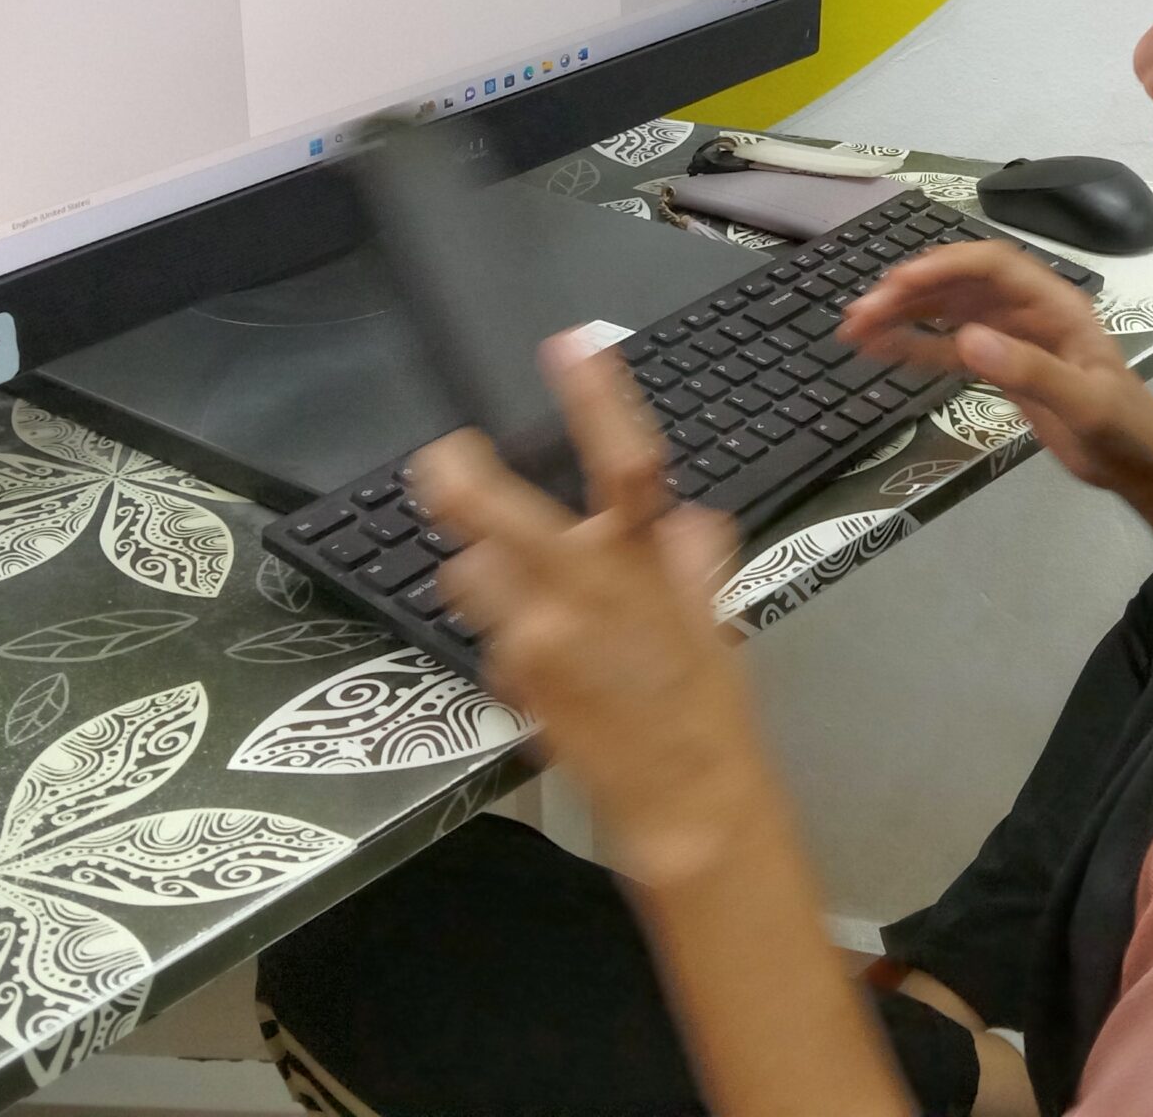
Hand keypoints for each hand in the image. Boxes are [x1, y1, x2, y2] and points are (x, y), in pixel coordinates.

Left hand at [416, 339, 917, 1116]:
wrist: (683, 804)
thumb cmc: (707, 712)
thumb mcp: (712, 621)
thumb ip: (692, 561)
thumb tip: (686, 526)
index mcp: (645, 562)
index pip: (624, 461)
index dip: (595, 397)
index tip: (571, 347)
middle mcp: (581, 590)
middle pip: (490, 509)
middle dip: (453, 476)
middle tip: (440, 457)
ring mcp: (535, 636)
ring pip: (471, 573)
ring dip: (482, 572)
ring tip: (514, 592)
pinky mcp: (510, 678)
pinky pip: (489, 635)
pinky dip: (505, 634)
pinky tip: (542, 660)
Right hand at [838, 242, 1152, 591]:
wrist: (1142, 467)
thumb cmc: (1127, 431)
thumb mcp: (1085, 404)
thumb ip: (1030, 371)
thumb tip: (967, 340)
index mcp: (1056, 305)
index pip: (993, 266)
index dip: (945, 267)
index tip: (899, 284)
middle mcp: (1029, 311)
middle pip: (961, 284)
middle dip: (909, 291)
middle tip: (860, 312)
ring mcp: (1013, 337)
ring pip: (949, 312)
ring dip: (903, 315)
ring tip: (855, 327)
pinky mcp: (1001, 366)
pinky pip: (951, 346)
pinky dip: (916, 345)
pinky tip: (880, 349)